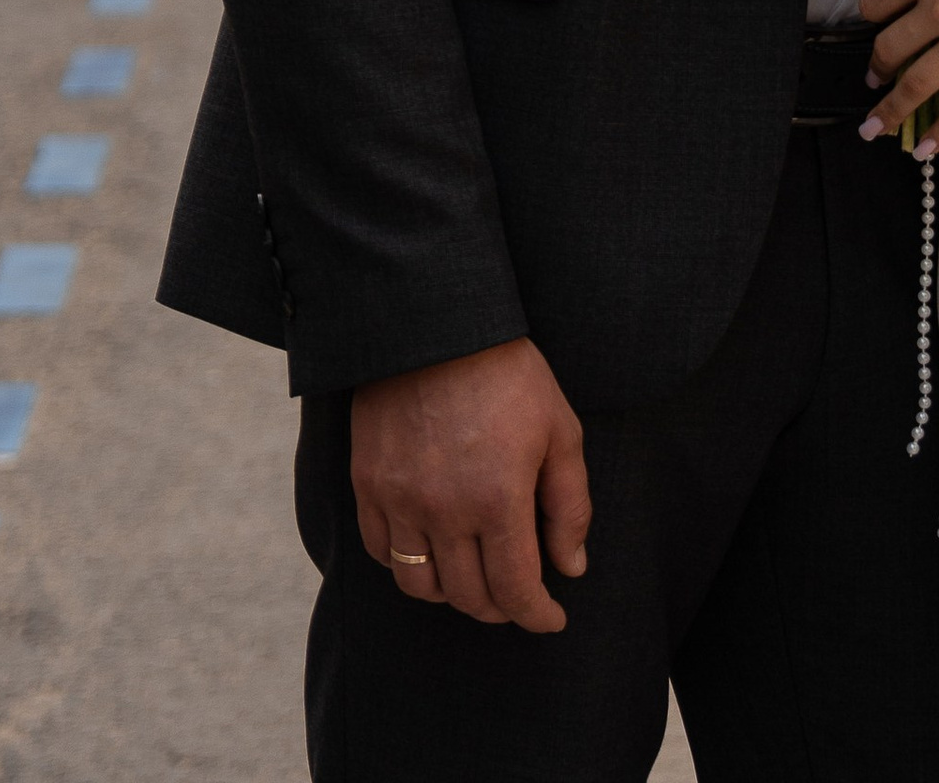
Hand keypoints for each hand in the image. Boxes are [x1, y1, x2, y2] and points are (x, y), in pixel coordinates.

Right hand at [351, 337, 590, 631]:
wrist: (434, 321)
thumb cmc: (506, 372)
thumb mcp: (559, 428)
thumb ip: (570, 505)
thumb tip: (570, 568)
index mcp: (497, 500)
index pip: (515, 591)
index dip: (537, 615)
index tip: (551, 618)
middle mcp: (444, 510)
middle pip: (469, 596)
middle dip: (500, 607)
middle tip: (516, 596)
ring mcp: (400, 499)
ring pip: (420, 585)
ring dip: (451, 593)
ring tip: (472, 577)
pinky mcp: (368, 483)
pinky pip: (381, 551)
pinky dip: (406, 564)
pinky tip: (429, 549)